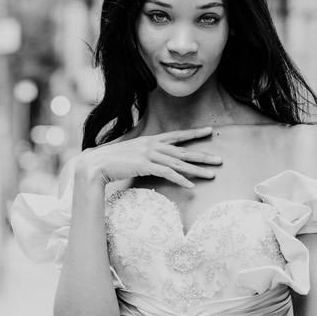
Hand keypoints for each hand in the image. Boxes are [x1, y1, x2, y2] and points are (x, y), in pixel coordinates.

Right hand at [75, 127, 221, 188]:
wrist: (96, 164)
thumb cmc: (112, 161)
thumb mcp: (132, 153)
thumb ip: (145, 154)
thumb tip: (153, 159)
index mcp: (151, 139)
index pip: (177, 135)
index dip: (194, 133)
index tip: (210, 131)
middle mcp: (152, 145)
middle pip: (183, 150)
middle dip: (203, 155)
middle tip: (220, 160)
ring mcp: (149, 154)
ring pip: (179, 162)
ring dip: (197, 169)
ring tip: (212, 174)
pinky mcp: (145, 165)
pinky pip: (167, 173)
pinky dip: (180, 179)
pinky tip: (191, 184)